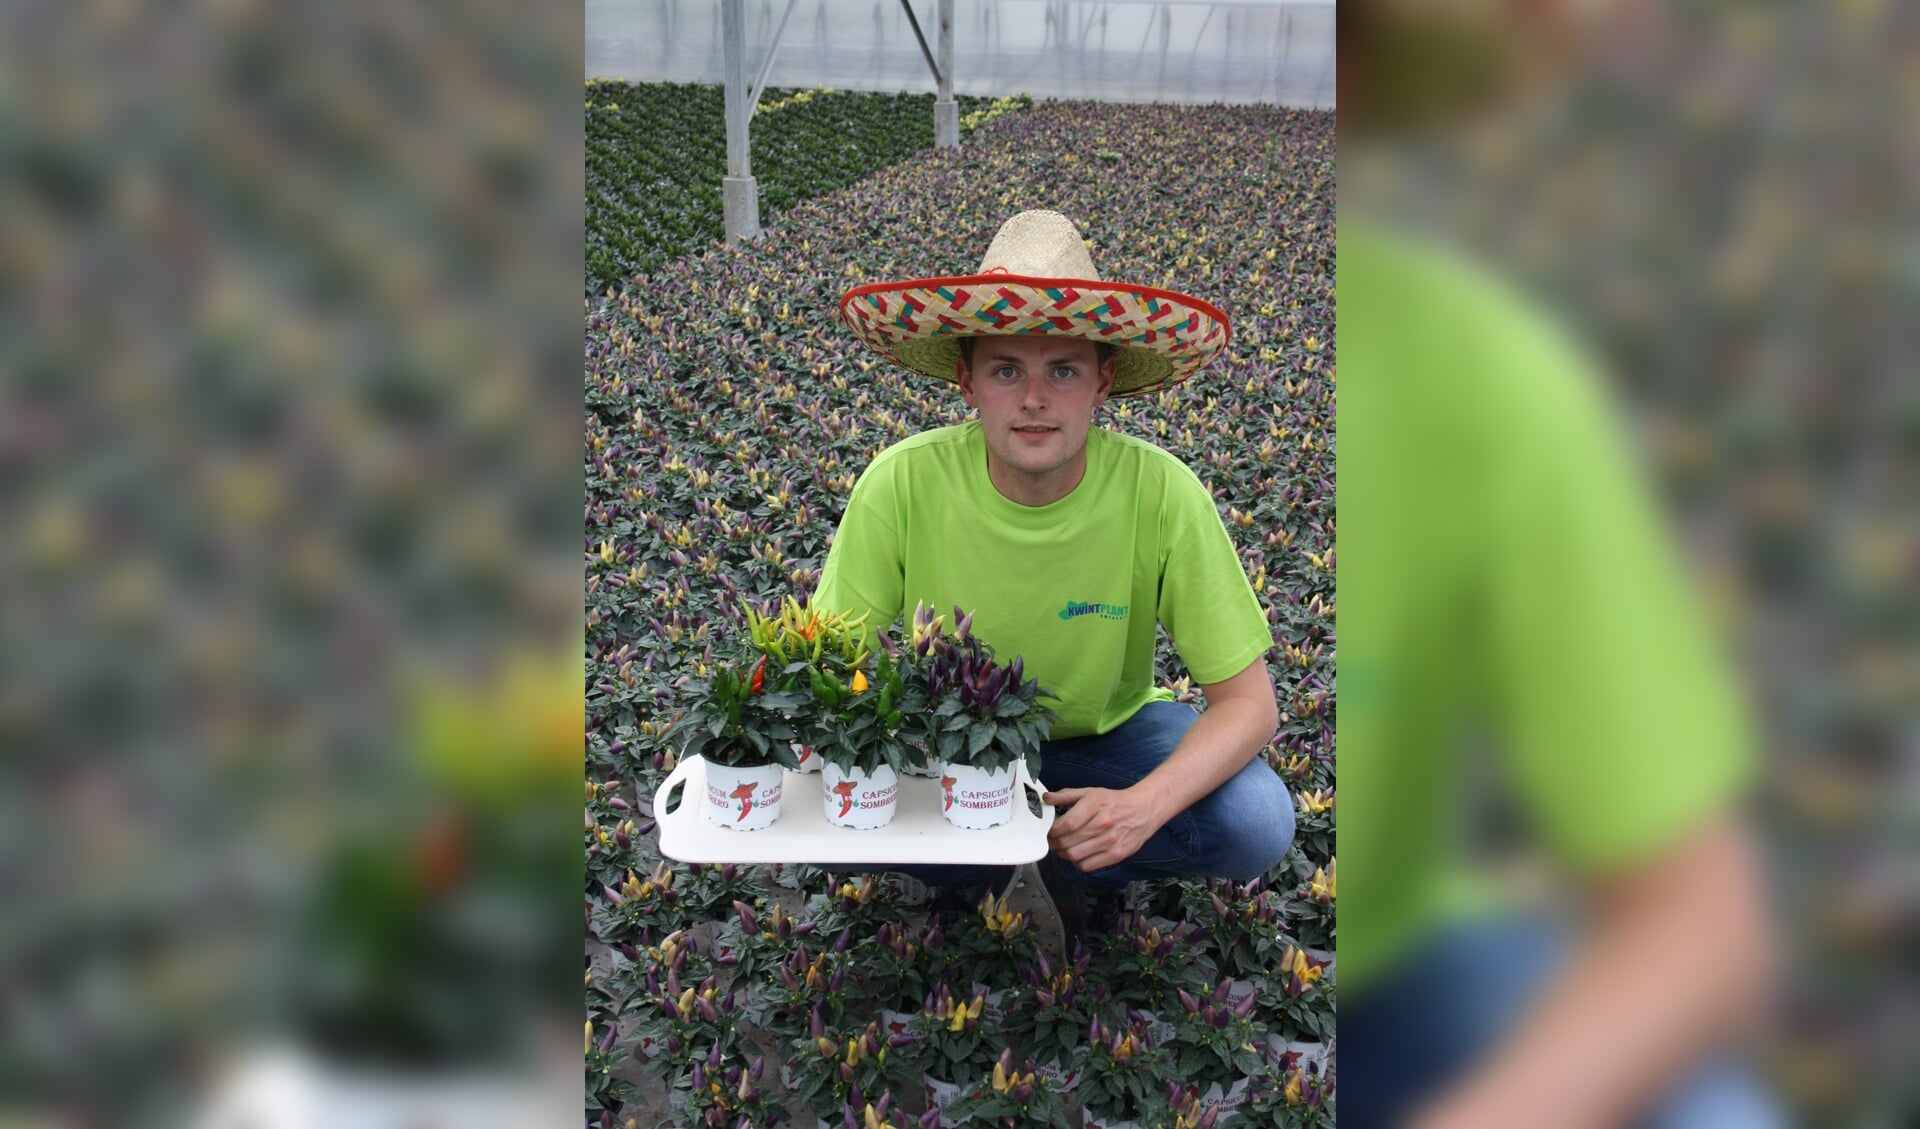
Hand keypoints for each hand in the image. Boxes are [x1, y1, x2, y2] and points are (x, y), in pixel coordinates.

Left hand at [1043, 787, 1161, 872]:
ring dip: (1063, 854)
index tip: (1048, 831)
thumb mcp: (1090, 792)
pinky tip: (1079, 854)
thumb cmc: (1115, 802)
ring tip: (1063, 847)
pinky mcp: (1116, 855)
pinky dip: (1078, 862)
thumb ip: (1066, 795)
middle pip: (1067, 842)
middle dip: (1054, 843)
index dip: (1052, 831)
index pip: (1067, 824)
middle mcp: (1103, 824)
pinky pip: (1087, 866)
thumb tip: (1047, 798)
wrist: (1144, 810)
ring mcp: (1110, 841)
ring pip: (1074, 856)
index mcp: (1095, 805)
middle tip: (1052, 841)